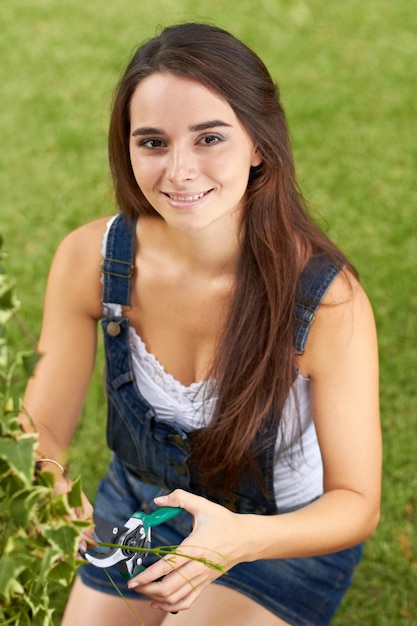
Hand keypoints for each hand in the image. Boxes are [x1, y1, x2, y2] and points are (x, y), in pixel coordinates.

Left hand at [127, 489, 253, 612]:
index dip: (148, 575)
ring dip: (155, 598)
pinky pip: (186, 601)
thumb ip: (179, 498)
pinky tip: (158, 602)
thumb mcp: (202, 504)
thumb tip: (158, 501)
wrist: (245, 538)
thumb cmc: (224, 522)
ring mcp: (201, 578)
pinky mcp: (204, 583)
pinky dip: (170, 606)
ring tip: (142, 591)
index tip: (133, 579)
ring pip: (175, 598)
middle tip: (133, 584)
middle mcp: (197, 566)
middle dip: (146, 589)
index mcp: (195, 547)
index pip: (168, 566)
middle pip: (168, 587)